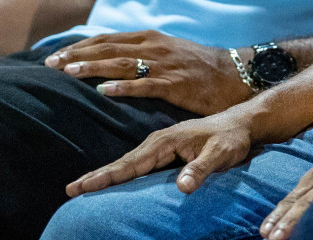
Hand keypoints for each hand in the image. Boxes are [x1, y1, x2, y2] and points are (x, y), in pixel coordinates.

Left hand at [44, 30, 253, 114]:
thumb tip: (110, 60)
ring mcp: (166, 65)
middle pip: (108, 49)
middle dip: (77, 56)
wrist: (235, 75)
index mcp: (151, 38)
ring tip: (69, 73)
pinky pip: (146, 85)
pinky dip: (125, 87)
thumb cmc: (199, 67)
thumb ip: (142, 53)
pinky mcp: (176, 84)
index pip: (107, 39)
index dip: (80, 47)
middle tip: (50, 65)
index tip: (55, 56)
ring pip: (122, 64)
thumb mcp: (169, 52)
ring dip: (93, 67)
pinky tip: (106, 92)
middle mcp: (155, 47)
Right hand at [65, 110, 253, 196]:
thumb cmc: (232, 139)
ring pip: (127, 162)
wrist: (242, 123)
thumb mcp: (222, 154)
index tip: (82, 187)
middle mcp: (159, 141)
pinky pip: (138, 163)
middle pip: (122, 162)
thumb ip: (202, 169)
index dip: (107, 177)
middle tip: (70, 190)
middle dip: (97, 176)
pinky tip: (111, 180)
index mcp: (166, 141)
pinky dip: (121, 171)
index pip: (131, 163)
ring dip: (105, 174)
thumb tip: (182, 187)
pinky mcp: (165, 149)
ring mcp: (161, 145)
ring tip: (82, 186)